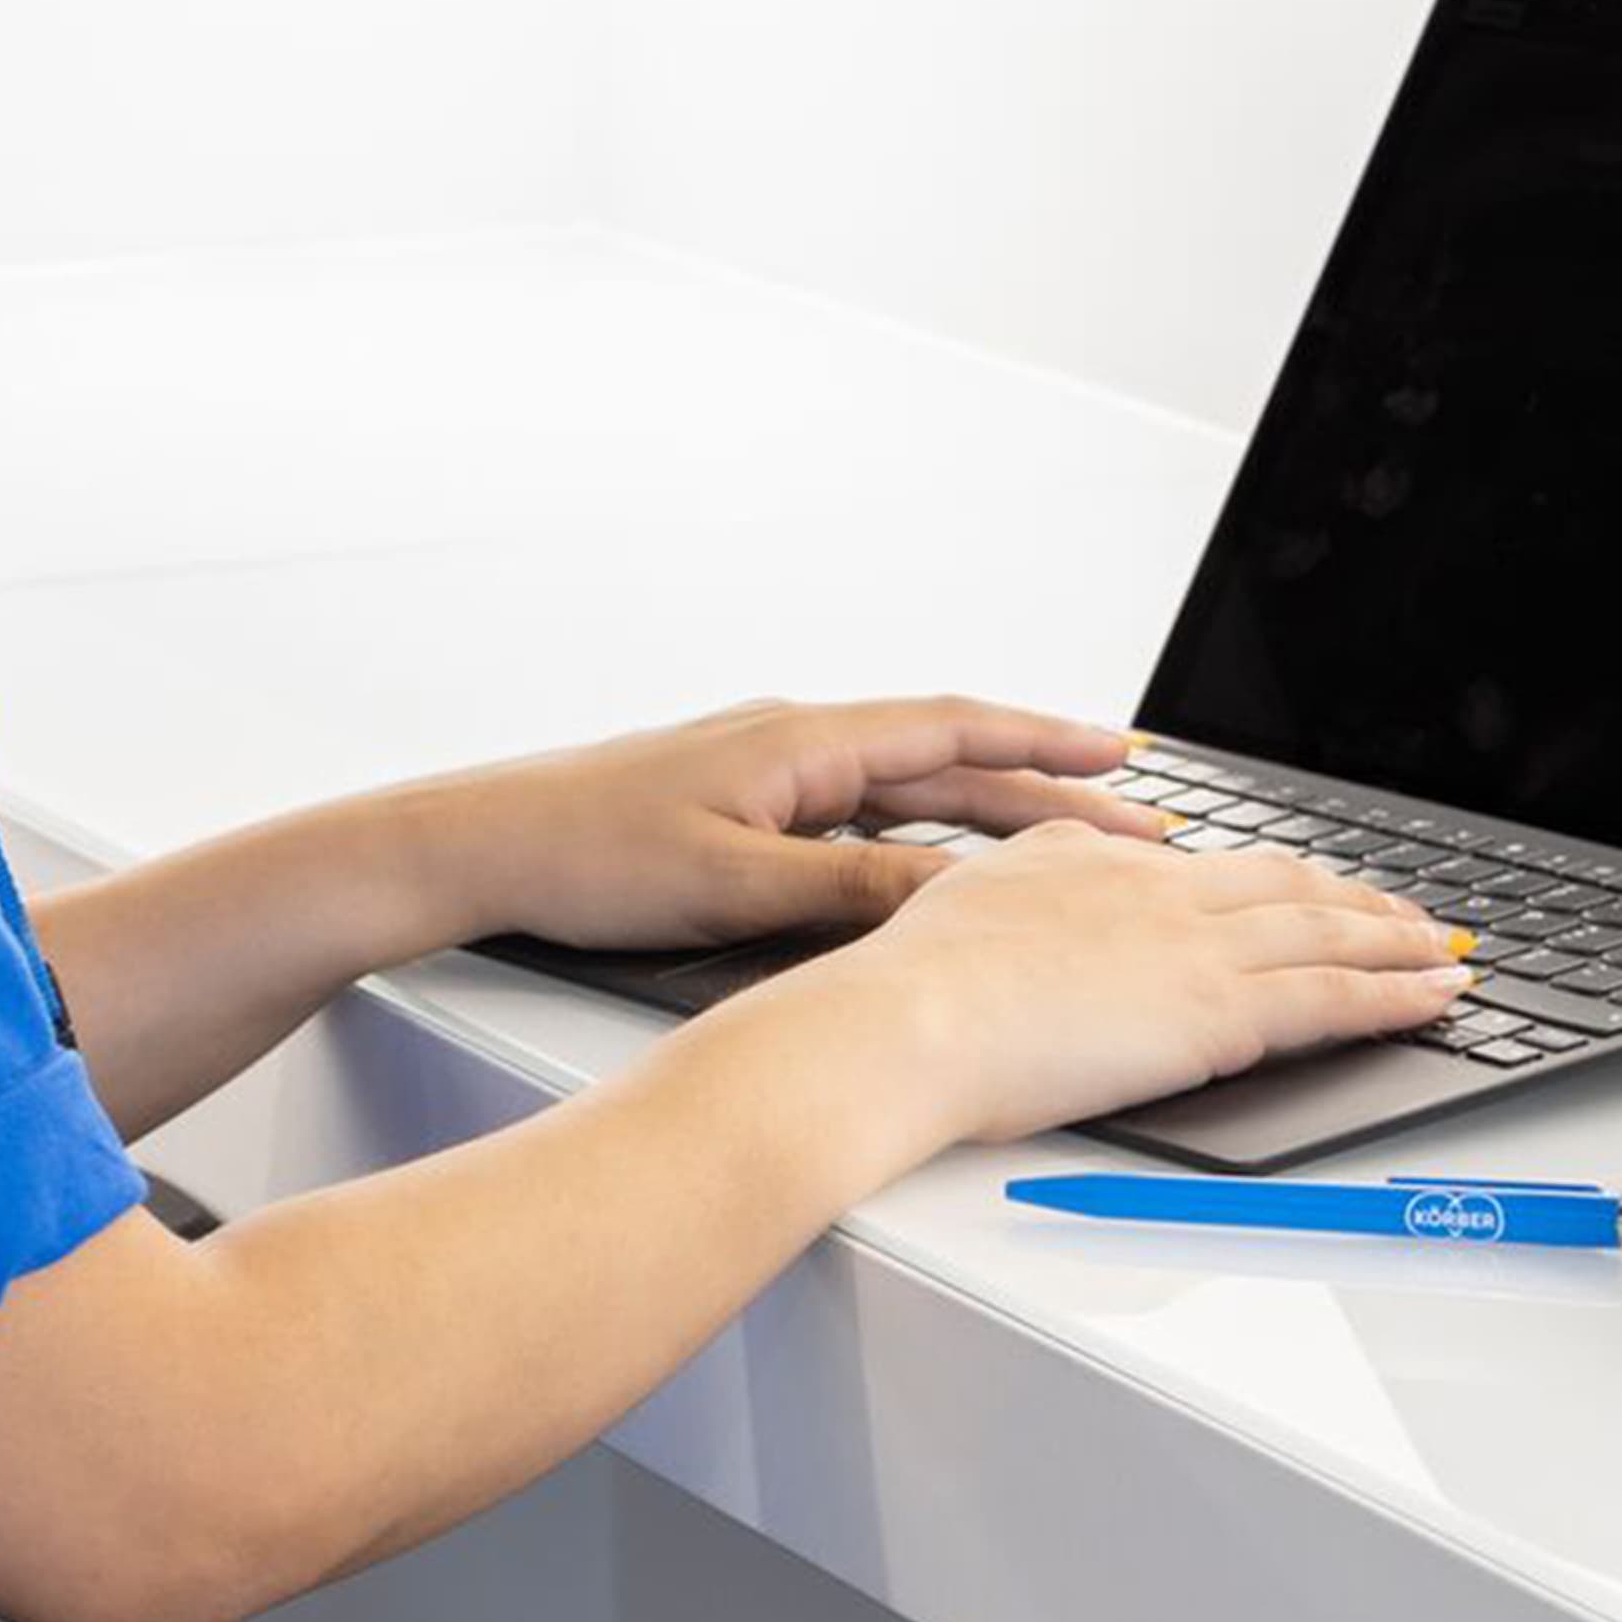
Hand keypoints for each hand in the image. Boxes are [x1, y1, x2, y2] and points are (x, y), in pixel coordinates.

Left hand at [451, 688, 1187, 952]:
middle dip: (1047, 791)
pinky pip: (861, 813)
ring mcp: (770, 771)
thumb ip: (847, 889)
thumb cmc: (584, 854)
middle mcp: (794, 742)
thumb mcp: (733, 885)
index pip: (953, 728)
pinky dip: (921, 834)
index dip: (1046, 744)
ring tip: (1071, 846)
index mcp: (801, 741)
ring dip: (990, 812)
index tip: (1126, 760)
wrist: (482, 844)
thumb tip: (950, 894)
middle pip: (947, 761)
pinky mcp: (744, 806)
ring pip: (907, 790)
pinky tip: (947, 867)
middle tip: (1139, 824)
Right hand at [835, 818, 1474, 1153]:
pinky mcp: (1221, 1013)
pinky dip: (1399, 993)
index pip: (1212, 868)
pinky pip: (1335, 998)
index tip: (1304, 890)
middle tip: (1407, 916)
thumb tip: (1033, 877)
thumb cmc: (918, 983)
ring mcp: (1197, 948)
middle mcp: (1162, 891)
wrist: (914, 1020)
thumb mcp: (970, 895)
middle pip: (1289, 886)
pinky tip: (1438, 994)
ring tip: (1446, 951)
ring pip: (1329, 934)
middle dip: (1358, 901)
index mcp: (1098, 862)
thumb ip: (1023, 881)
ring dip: (1400, 942)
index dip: (1273, 880)